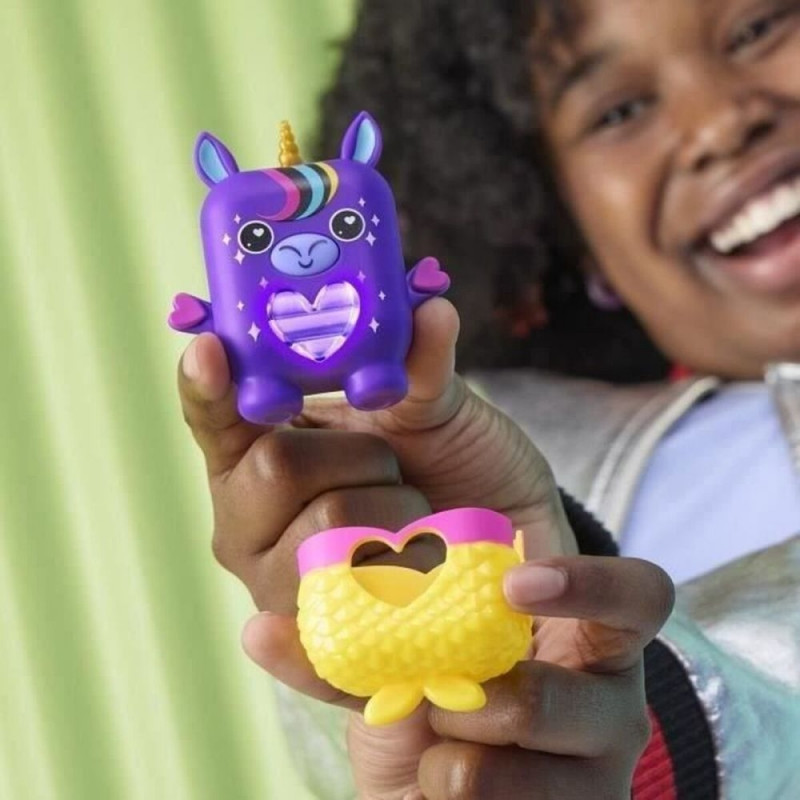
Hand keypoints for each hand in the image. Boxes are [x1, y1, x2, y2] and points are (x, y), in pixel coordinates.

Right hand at [177, 299, 573, 611]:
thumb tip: (432, 310)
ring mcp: (278, 588)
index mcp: (262, 456)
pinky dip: (369, 594)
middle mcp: (252, 525)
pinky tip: (391, 587)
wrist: (500, 543)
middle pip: (275, 464)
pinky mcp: (320, 647)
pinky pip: (319, 639)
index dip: (208, 385)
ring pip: (327, 529)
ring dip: (397, 515)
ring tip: (417, 528)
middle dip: (359, 453)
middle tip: (395, 470)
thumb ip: (420, 365)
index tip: (211, 350)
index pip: (216, 419)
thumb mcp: (437, 409)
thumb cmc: (450, 465)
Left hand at [245, 554, 672, 799]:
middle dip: (485, 705)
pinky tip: (422, 784)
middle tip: (436, 698)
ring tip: (428, 753)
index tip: (512, 581)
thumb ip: (349, 636)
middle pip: (573, 705)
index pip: (638, 595)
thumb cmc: (443, 684)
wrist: (449, 775)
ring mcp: (590, 778)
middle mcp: (608, 704)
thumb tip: (257, 631)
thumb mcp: (410, 648)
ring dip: (455, 769)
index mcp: (588, 634)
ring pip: (537, 787)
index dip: (586, 585)